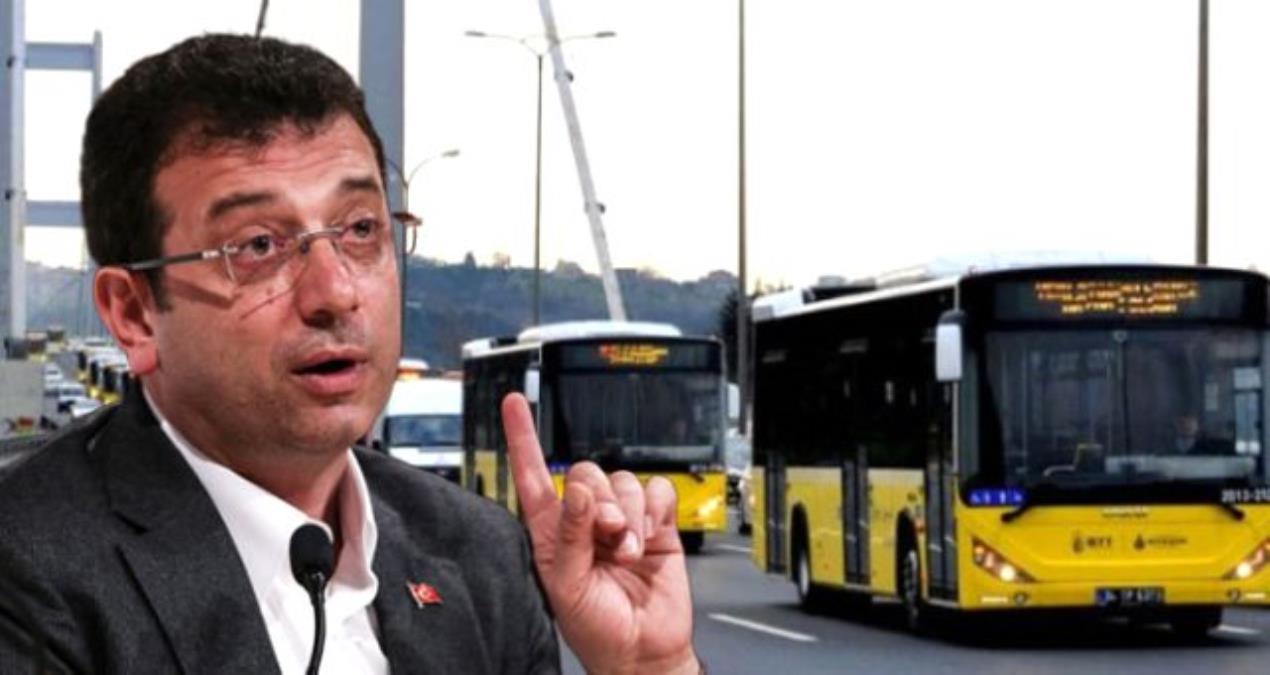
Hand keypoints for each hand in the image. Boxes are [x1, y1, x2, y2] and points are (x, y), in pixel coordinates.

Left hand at [502, 393, 697, 674]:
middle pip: (586, 473)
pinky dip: (654, 510)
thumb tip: (578, 492)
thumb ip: (570, 536)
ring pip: (622, 481)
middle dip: (599, 500)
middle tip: (608, 534)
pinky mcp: (655, 524)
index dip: (522, 438)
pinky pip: (656, 490)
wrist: (643, 650)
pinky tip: (649, 537)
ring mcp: (622, 521)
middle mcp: (585, 521)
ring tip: (628, 551)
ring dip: (629, 514)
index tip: (513, 404)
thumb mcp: (568, 586)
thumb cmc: (596, 628)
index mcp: (552, 533)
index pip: (531, 476)